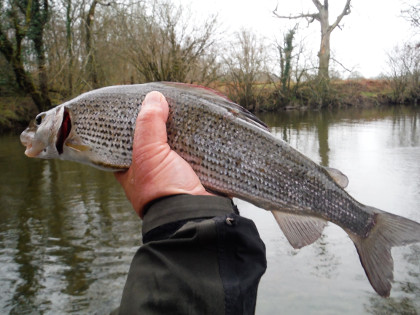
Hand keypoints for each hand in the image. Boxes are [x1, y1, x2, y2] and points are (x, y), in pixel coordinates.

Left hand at [115, 91, 212, 217]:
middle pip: (153, 140)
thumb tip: (154, 97)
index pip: (126, 141)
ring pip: (175, 145)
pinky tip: (200, 126)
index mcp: (131, 170)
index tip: (139, 104)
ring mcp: (173, 173)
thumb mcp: (148, 153)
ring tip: (184, 109)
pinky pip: (193, 152)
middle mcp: (150, 172)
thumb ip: (149, 124)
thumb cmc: (163, 190)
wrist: (196, 215)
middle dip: (160, 124)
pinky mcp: (194, 174)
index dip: (131, 122)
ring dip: (181, 132)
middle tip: (165, 103)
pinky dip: (196, 141)